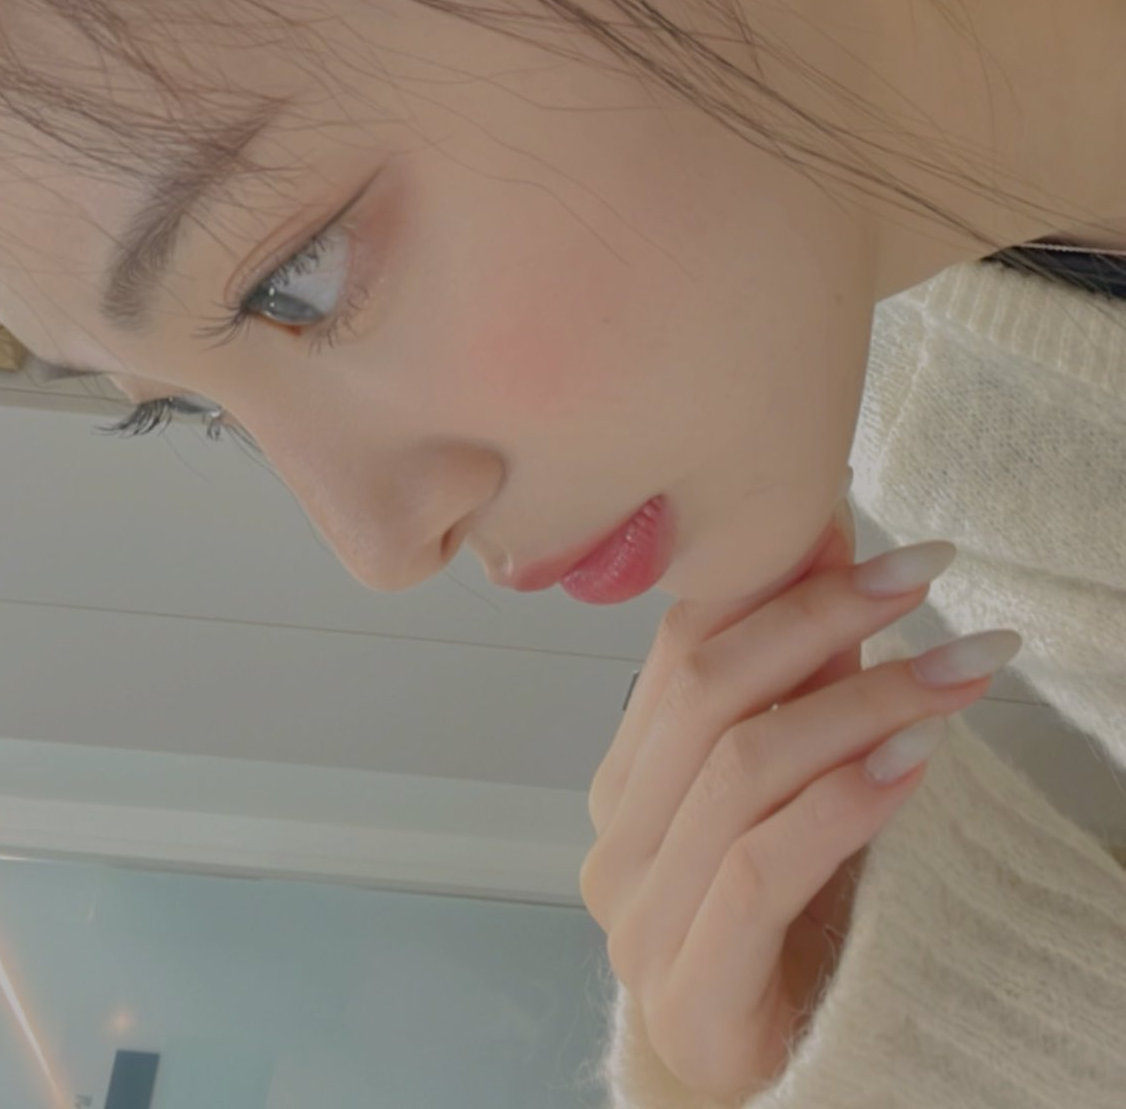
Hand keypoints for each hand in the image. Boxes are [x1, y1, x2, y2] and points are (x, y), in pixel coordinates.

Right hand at [580, 514, 991, 1103]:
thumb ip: (806, 685)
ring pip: (744, 766)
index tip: (862, 523)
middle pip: (708, 688)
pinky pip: (765, 866)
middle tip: (923, 572)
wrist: (781, 1077)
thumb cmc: (788, 932)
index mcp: (627, 781)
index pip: (682, 643)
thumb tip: (836, 544)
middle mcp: (618, 839)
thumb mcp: (798, 788)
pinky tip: (911, 761)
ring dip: (864, 701)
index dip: (770, 573)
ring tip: (959, 670)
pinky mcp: (689, 990)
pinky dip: (843, 800)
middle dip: (823, 614)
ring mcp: (641, 919)